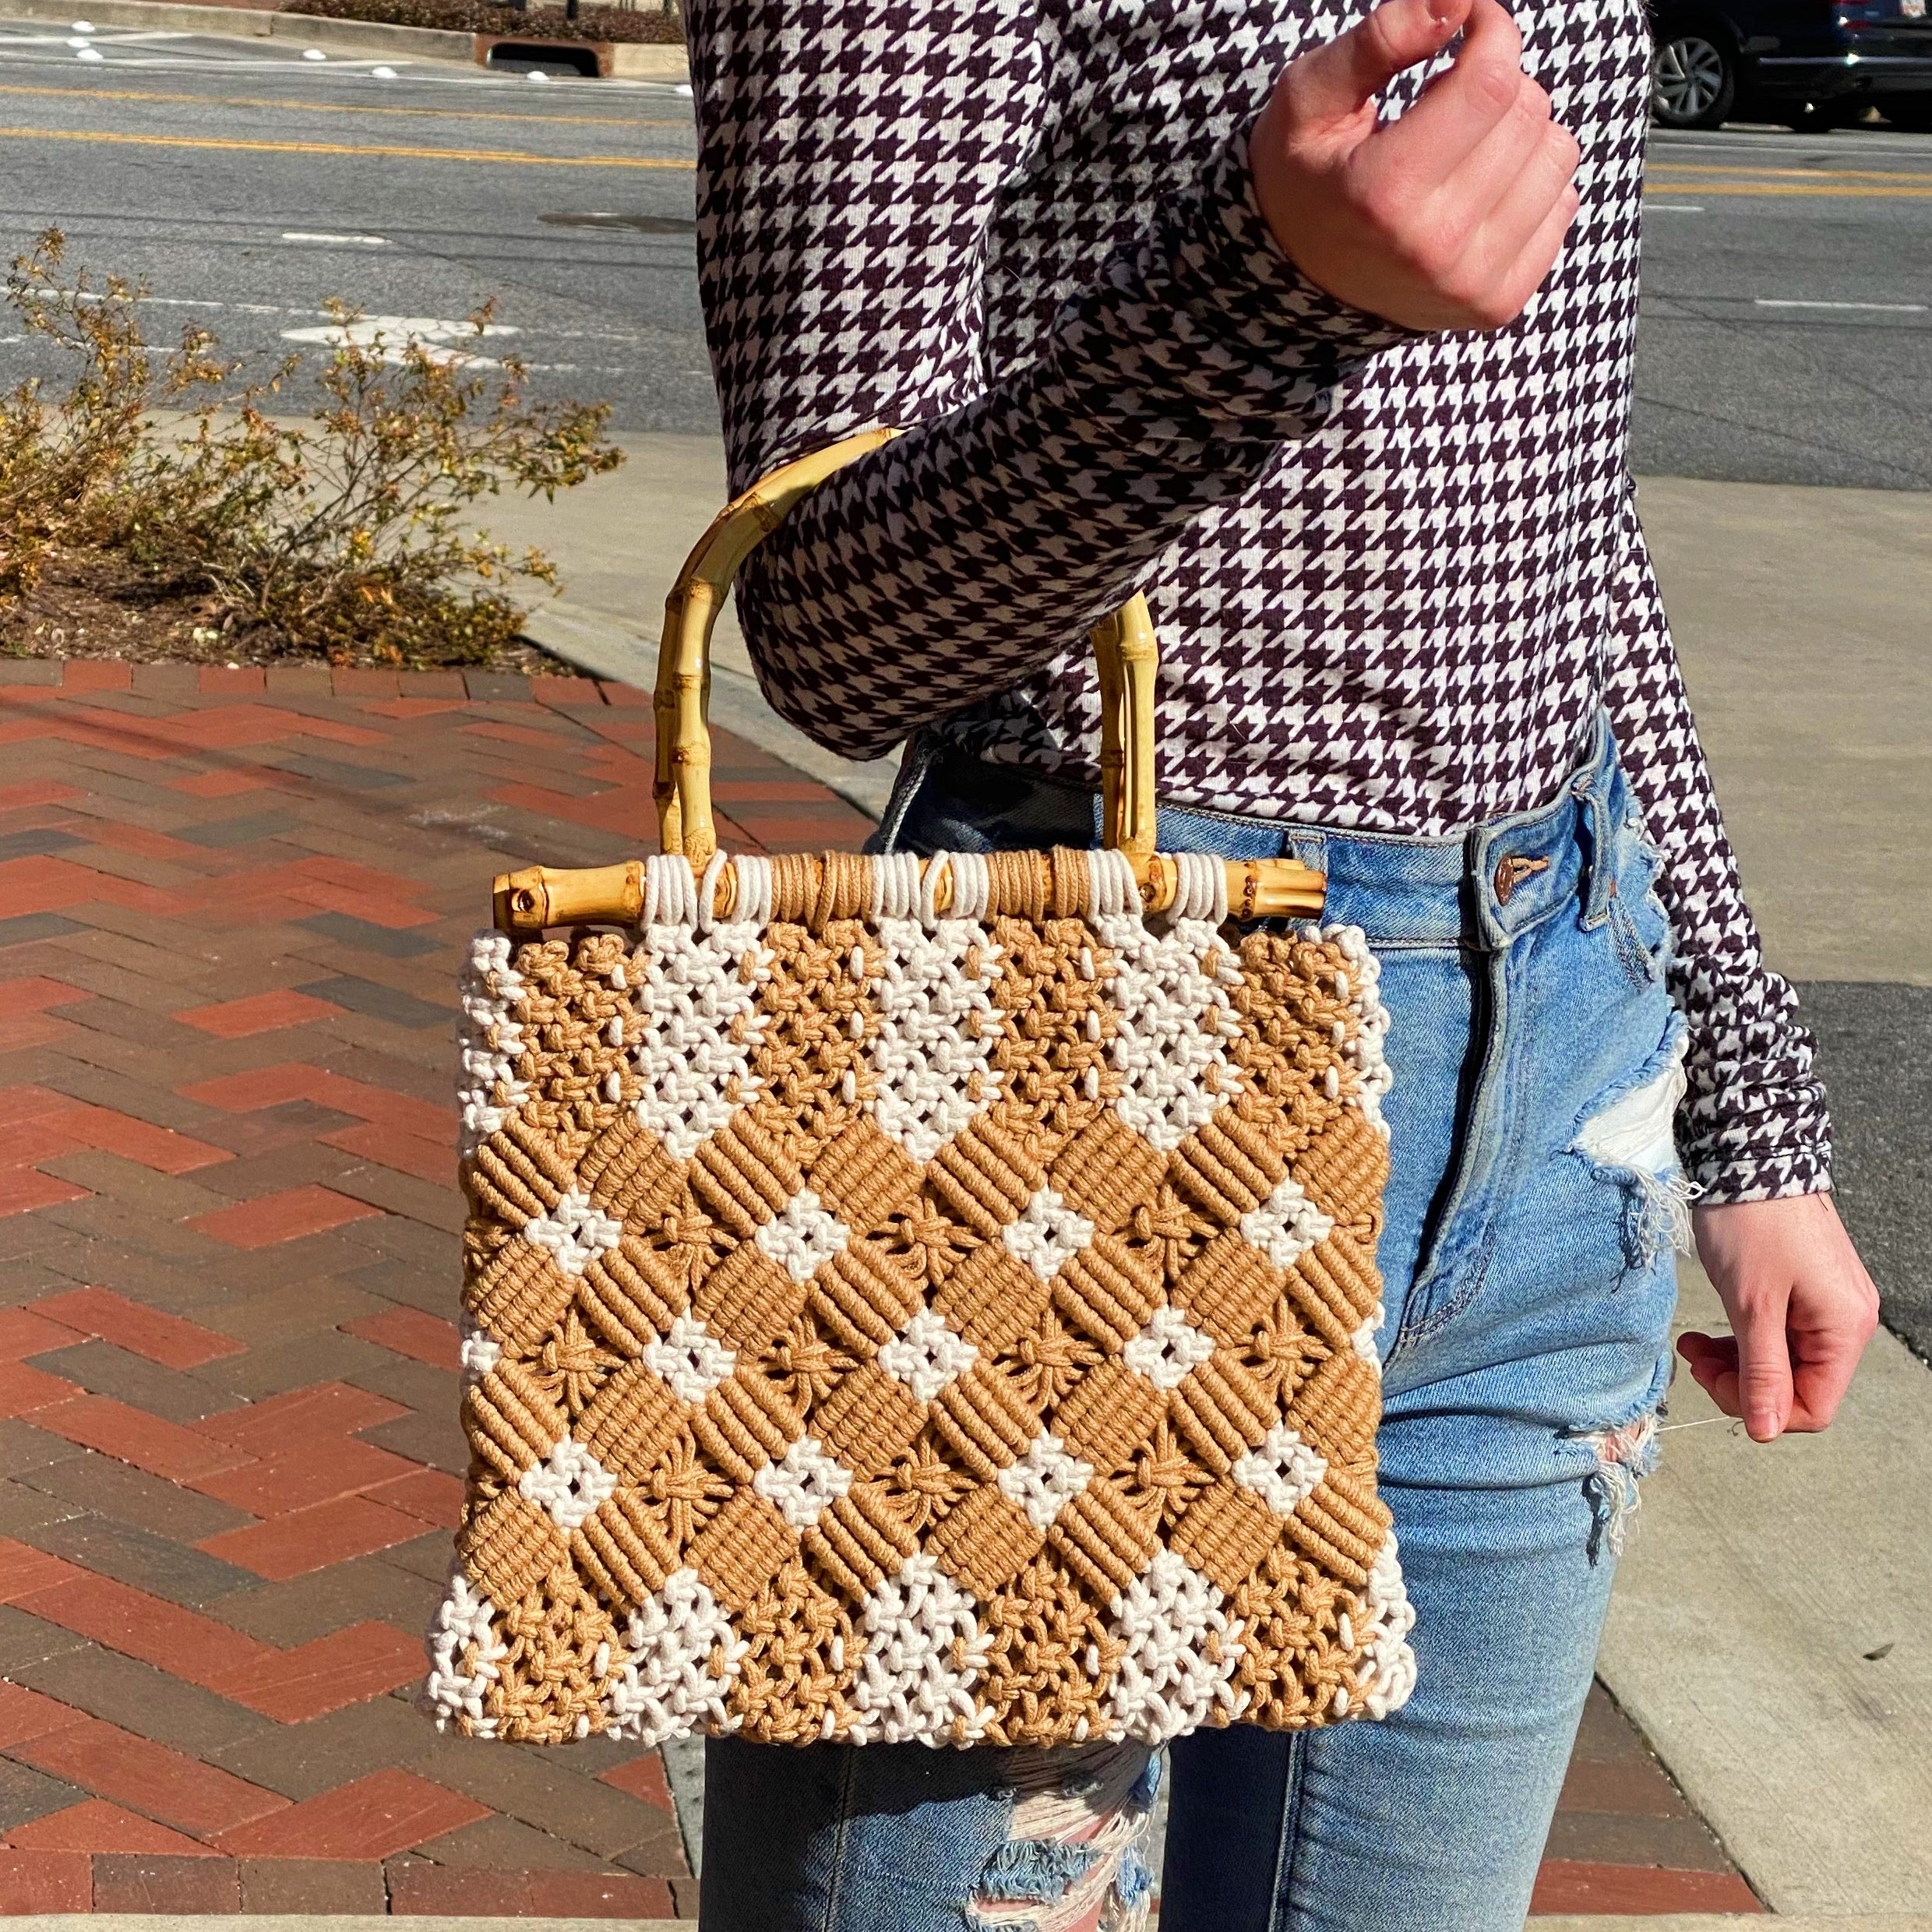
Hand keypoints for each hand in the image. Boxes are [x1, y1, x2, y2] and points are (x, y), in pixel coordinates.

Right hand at [1248, 0, 1581, 331]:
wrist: (1303, 282)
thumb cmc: (1309, 177)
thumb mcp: (1311, 100)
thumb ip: (1379, 40)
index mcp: (1384, 193)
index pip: (1490, 83)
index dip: (1492, 31)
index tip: (1469, 24)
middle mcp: (1434, 246)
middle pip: (1528, 114)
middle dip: (1499, 84)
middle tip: (1449, 102)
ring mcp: (1472, 282)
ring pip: (1557, 155)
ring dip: (1521, 133)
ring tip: (1466, 149)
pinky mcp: (1500, 303)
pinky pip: (1565, 204)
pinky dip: (1532, 182)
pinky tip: (1483, 191)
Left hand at [1679, 1193, 1879, 1441]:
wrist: (1748, 1156)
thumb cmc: (1751, 1222)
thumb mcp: (1752, 1304)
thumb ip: (1761, 1370)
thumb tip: (1766, 1429)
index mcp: (1843, 1329)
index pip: (1813, 1406)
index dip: (1761, 1409)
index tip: (1710, 1382)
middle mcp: (1845, 1319)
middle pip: (1797, 1383)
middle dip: (1739, 1379)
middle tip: (1693, 1357)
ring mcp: (1826, 1301)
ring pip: (1782, 1358)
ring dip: (1736, 1359)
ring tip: (1693, 1342)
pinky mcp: (1804, 1285)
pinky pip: (1778, 1330)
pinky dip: (1744, 1335)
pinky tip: (1712, 1328)